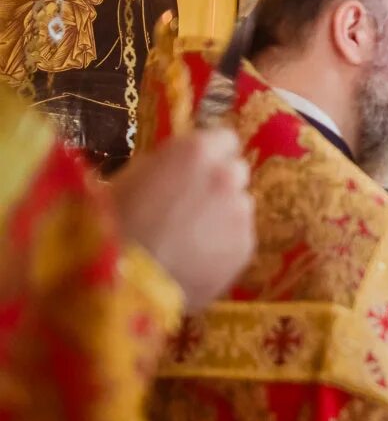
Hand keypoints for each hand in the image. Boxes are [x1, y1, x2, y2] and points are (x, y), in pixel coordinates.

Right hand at [108, 128, 254, 311]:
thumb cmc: (110, 224)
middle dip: (219, 182)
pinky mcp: (246, 248)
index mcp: (197, 152)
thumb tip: (179, 165)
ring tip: (191, 238)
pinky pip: (239, 238)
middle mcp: (227, 177)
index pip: (224, 138)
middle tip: (192, 204)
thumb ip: (166, 164)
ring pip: (240, 206)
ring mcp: (240, 214)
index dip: (210, 152)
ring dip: (223, 215)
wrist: (122, 282)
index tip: (197, 167)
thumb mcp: (129, 177)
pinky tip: (196, 259)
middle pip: (236, 170)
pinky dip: (223, 245)